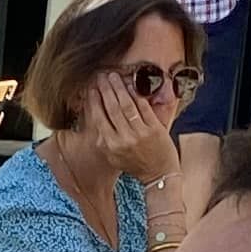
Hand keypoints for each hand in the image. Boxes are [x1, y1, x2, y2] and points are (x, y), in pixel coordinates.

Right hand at [64, 70, 177, 197]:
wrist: (159, 175)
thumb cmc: (136, 165)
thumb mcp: (114, 156)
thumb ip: (104, 140)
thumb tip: (96, 117)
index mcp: (110, 146)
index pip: (99, 118)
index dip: (94, 101)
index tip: (92, 88)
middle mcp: (123, 139)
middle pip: (111, 108)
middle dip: (105, 89)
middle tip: (101, 76)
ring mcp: (140, 133)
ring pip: (126, 105)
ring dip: (119, 88)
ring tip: (113, 77)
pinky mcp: (154, 129)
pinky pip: (143, 107)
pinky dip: (136, 95)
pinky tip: (130, 85)